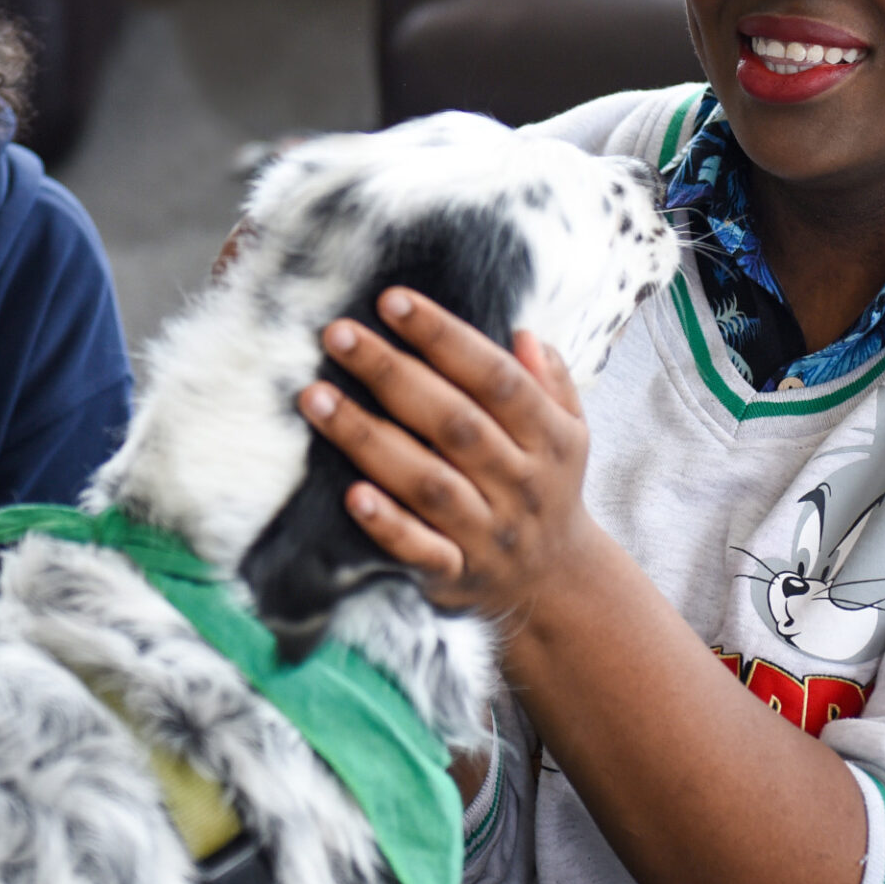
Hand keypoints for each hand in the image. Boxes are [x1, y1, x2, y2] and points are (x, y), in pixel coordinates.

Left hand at [295, 287, 599, 622]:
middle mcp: (520, 482)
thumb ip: (550, 381)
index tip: (392, 300)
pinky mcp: (457, 573)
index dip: (445, 337)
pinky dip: (388, 525)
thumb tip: (522, 332)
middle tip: (337, 335)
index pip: (496, 378)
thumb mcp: (569, 432)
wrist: (556, 583)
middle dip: (392, 373)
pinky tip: (351, 495)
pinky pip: (421, 551)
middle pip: (454, 422)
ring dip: (369, 439)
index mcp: (548, 438)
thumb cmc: (546, 486)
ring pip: (427, 482)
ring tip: (316, 398)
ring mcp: (489, 530)